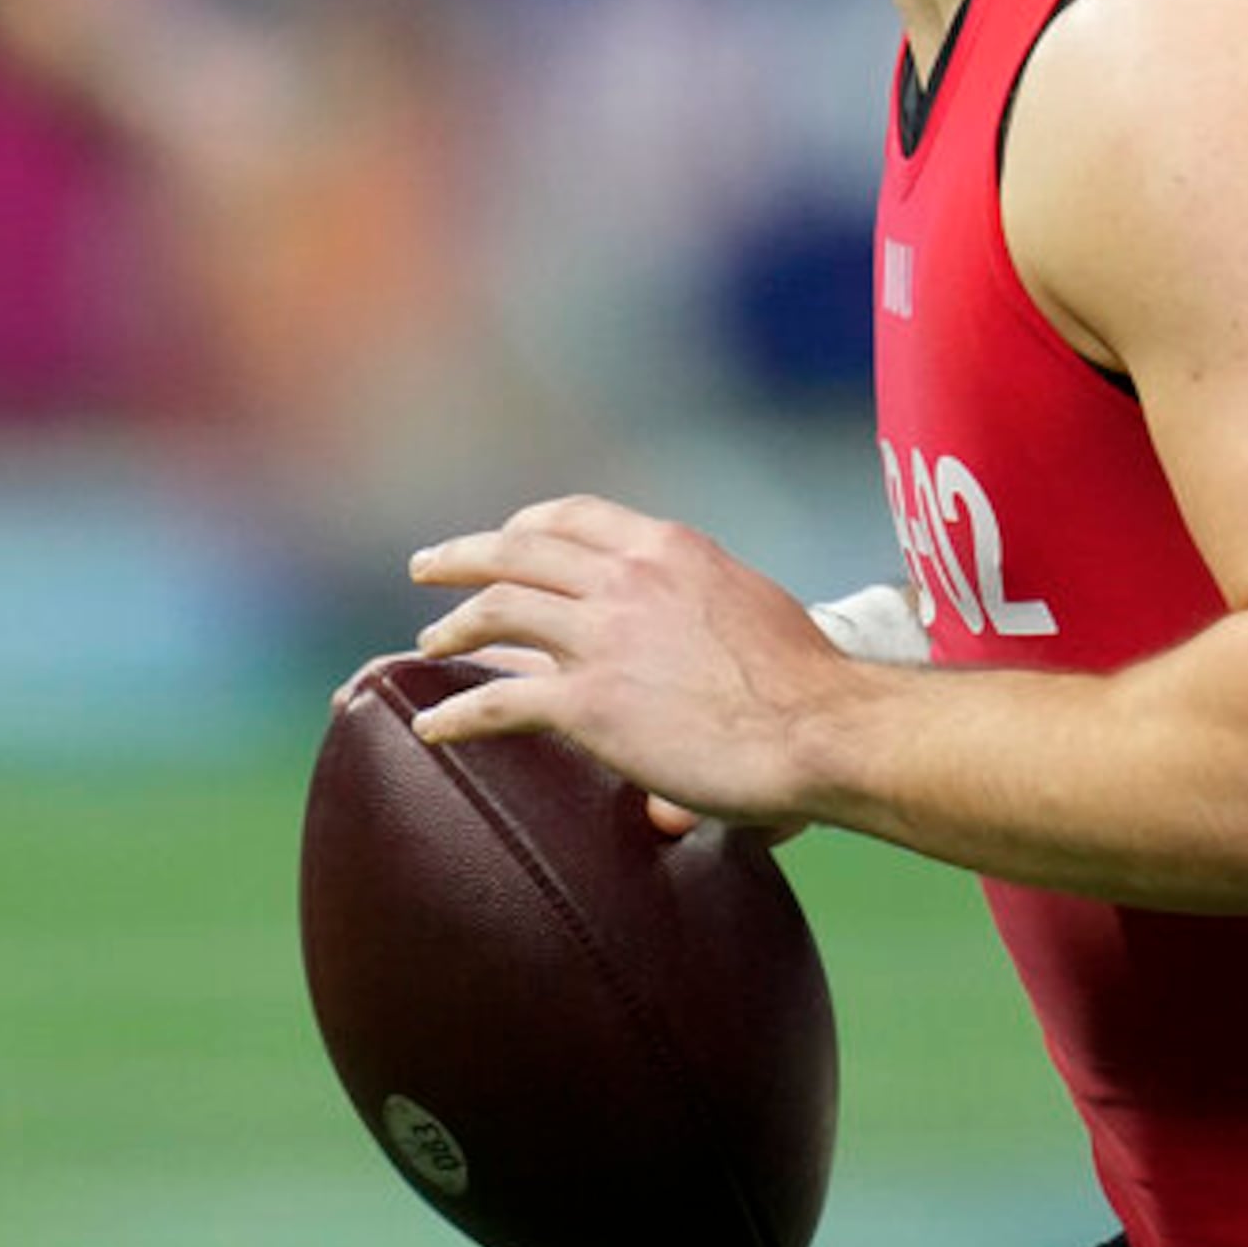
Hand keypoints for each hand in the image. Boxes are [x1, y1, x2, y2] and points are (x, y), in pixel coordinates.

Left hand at [408, 495, 849, 831]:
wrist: (821, 729)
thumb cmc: (808, 684)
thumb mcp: (751, 608)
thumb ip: (706, 613)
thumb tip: (694, 663)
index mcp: (669, 548)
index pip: (575, 517)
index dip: (528, 526)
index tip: (506, 537)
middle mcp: (627, 577)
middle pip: (518, 551)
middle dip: (464, 555)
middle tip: (427, 566)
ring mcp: (603, 636)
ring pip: (497, 611)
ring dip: (452, 626)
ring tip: (426, 644)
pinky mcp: (589, 703)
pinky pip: (497, 701)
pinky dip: (456, 714)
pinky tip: (432, 728)